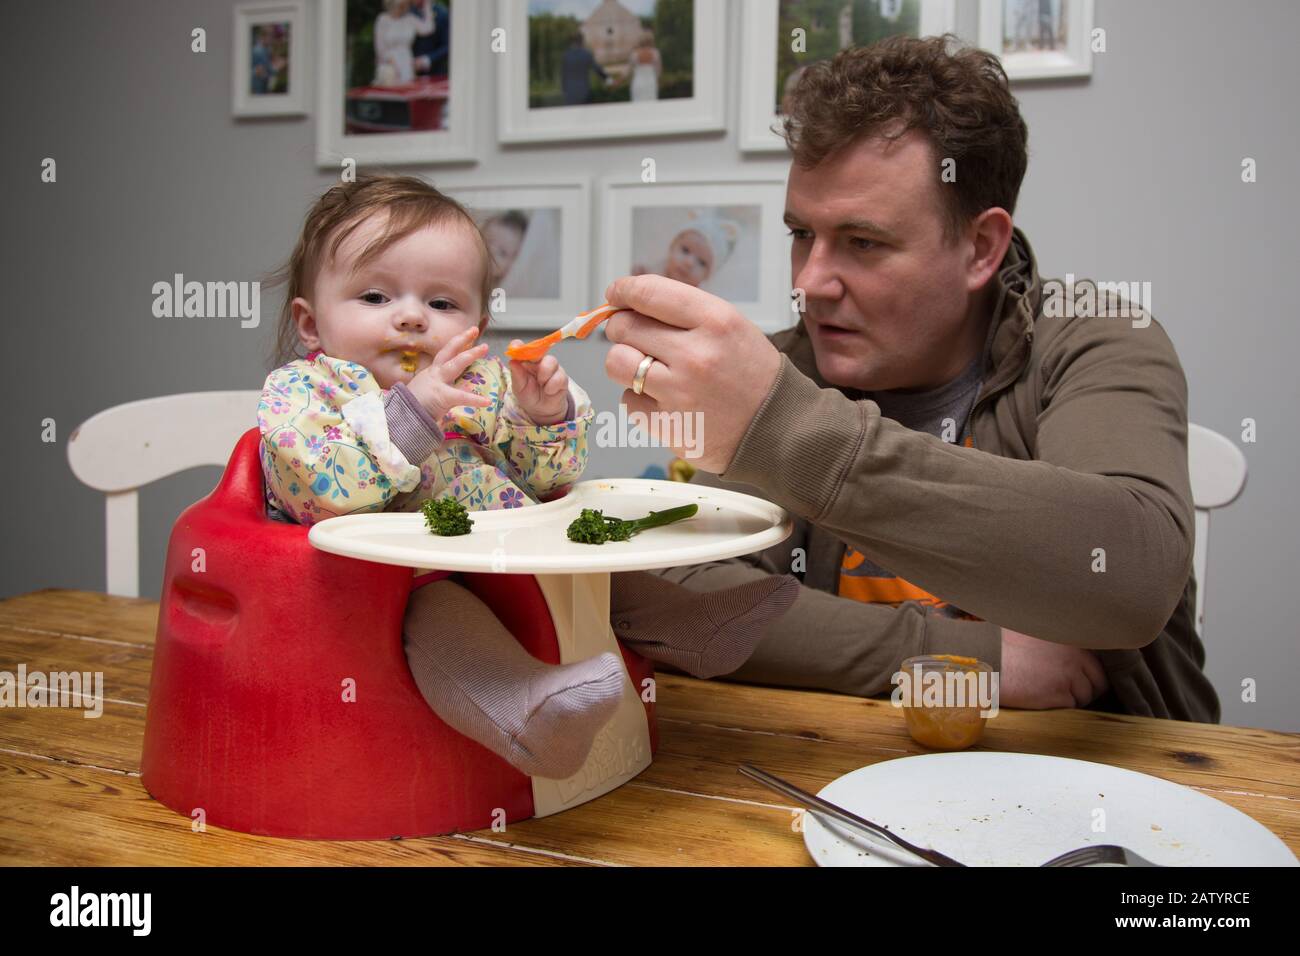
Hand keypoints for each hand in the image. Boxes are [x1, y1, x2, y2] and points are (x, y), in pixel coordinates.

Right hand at [404, 326, 492, 420]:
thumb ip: (437, 388)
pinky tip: (487, 401)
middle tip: (474, 329)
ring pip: (455, 363)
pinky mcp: (442, 396)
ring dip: (470, 354)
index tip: (467, 336)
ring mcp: (437, 383)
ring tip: (485, 347)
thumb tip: (447, 389)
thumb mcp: (425, 392)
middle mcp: (434, 373)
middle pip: (448, 351)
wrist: (402, 416)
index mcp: (431, 373)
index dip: (456, 344)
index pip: (445, 354)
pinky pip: (461, 397)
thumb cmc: (413, 407)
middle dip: (462, 339)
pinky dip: (475, 400)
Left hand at [507, 341, 570, 425]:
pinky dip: (551, 386)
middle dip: (535, 358)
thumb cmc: (529, 395)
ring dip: (544, 375)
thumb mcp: (519, 387)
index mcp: (526, 361)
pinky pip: (559, 377)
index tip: (515, 347)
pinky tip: (548, 391)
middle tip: (530, 368)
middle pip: (540, 350)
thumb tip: (512, 361)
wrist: (542, 410)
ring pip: (551, 361)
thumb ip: (517, 375)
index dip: (519, 345)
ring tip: (541, 385)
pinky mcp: (562, 377)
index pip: (522, 348)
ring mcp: (552, 367)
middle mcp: (539, 361)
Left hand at [603, 274, 781, 471]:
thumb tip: (630, 303)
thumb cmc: (751, 374)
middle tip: (634, 337)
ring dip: (626, 364)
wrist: (777, 429)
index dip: (623, 290)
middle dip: (622, 329)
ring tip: (648, 369)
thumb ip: (684, 312)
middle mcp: (695, 354)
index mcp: (715, 320)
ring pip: (617, 363)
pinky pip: (629, 401)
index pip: (648, 292)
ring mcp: (680, 392)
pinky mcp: (668, 425)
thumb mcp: (731, 327)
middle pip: (625, 327)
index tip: (615, 294)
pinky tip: (665, 400)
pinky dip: (640, 399)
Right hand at [999, 627, 1108, 708]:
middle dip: (1086, 690)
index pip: (1098, 664)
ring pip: (1085, 697)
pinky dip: (1060, 707)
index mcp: (1071, 639)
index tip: (1081, 680)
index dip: (1090, 675)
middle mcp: (1074, 657)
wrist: (987, 660)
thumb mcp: (1035, 632)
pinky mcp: (1057, 694)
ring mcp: (1068, 677)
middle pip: (1098, 683)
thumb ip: (1056, 639)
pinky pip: (1070, 707)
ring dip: (1072, 699)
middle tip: (1069, 692)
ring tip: (1050, 694)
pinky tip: (1043, 699)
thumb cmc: (1003, 645)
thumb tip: (1067, 651)